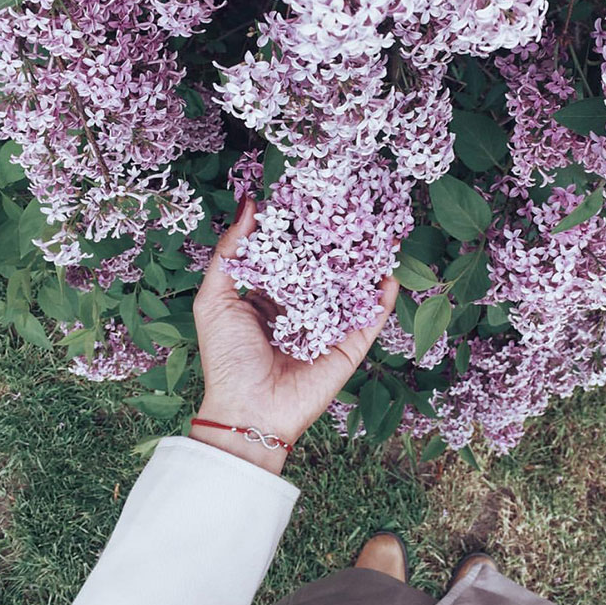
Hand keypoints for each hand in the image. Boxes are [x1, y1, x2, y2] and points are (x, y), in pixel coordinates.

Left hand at [190, 197, 398, 472]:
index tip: (313, 195)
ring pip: (351, 288)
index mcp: (269, 296)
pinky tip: (389, 269)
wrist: (249, 409)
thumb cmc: (226, 358)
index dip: (301, 229)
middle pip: (325, 267)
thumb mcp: (216, 298)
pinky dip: (381, 296)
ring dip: (367, 262)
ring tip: (380, 230)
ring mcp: (328, 328)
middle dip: (339, 239)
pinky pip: (369, 318)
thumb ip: (231, 251)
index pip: (290, 255)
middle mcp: (302, 308)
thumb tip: (251, 203)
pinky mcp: (349, 348)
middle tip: (355, 204)